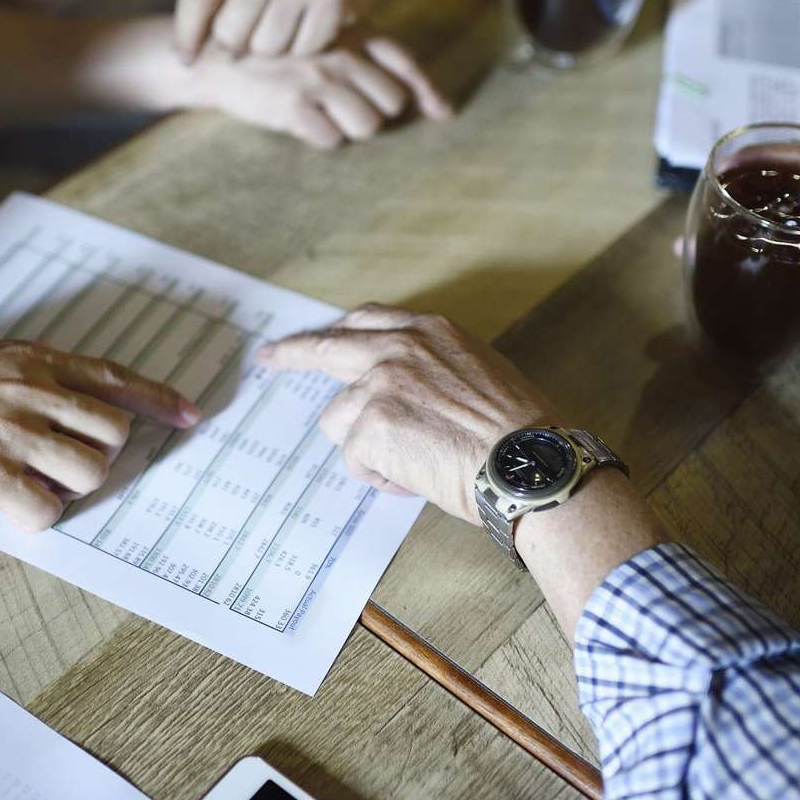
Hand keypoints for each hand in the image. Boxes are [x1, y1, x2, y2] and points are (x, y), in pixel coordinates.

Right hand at [0, 340, 199, 531]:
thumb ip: (36, 371)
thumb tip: (76, 394)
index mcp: (38, 362)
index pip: (115, 378)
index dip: (158, 399)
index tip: (189, 416)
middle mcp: (36, 395)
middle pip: (114, 431)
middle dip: (102, 452)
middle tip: (70, 460)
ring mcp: (18, 436)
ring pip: (91, 471)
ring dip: (73, 484)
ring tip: (39, 481)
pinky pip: (48, 510)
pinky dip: (39, 515)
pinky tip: (16, 505)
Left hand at [175, 0, 389, 61]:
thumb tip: (182, 58)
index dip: (185, 36)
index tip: (185, 61)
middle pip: (230, 34)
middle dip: (238, 46)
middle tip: (255, 38)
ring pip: (266, 48)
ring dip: (273, 51)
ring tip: (285, 30)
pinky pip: (303, 50)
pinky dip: (305, 48)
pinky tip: (311, 29)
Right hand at [187, 33, 450, 148]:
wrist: (218, 57)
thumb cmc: (282, 54)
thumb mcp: (330, 41)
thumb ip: (377, 64)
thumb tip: (443, 111)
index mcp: (351, 33)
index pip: (404, 64)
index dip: (427, 92)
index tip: (441, 113)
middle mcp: (339, 53)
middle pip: (391, 102)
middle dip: (373, 110)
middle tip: (341, 104)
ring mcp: (316, 78)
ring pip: (366, 126)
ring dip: (348, 128)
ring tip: (320, 113)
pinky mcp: (293, 104)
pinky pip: (329, 140)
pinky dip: (317, 136)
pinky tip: (298, 119)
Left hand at [256, 304, 554, 523]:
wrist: (529, 465)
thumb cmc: (520, 434)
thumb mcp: (481, 374)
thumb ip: (433, 370)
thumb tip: (406, 395)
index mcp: (429, 332)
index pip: (366, 321)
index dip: (337, 332)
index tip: (316, 337)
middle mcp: (399, 348)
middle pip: (327, 347)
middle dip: (293, 352)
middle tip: (271, 358)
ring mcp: (380, 384)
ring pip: (340, 420)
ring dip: (366, 446)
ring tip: (414, 464)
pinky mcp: (369, 425)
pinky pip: (355, 459)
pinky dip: (379, 476)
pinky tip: (416, 478)